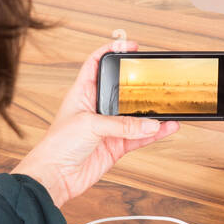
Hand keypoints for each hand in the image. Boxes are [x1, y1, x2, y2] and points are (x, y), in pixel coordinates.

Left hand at [13, 40, 179, 207]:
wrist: (54, 177)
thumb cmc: (57, 146)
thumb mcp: (89, 125)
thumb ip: (122, 125)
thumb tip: (150, 124)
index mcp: (82, 93)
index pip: (96, 63)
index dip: (112, 50)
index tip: (131, 46)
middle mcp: (96, 108)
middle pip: (122, 89)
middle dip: (139, 84)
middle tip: (156, 79)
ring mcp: (108, 127)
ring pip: (136, 116)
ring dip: (152, 113)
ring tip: (169, 108)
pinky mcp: (116, 146)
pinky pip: (140, 136)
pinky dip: (155, 133)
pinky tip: (167, 127)